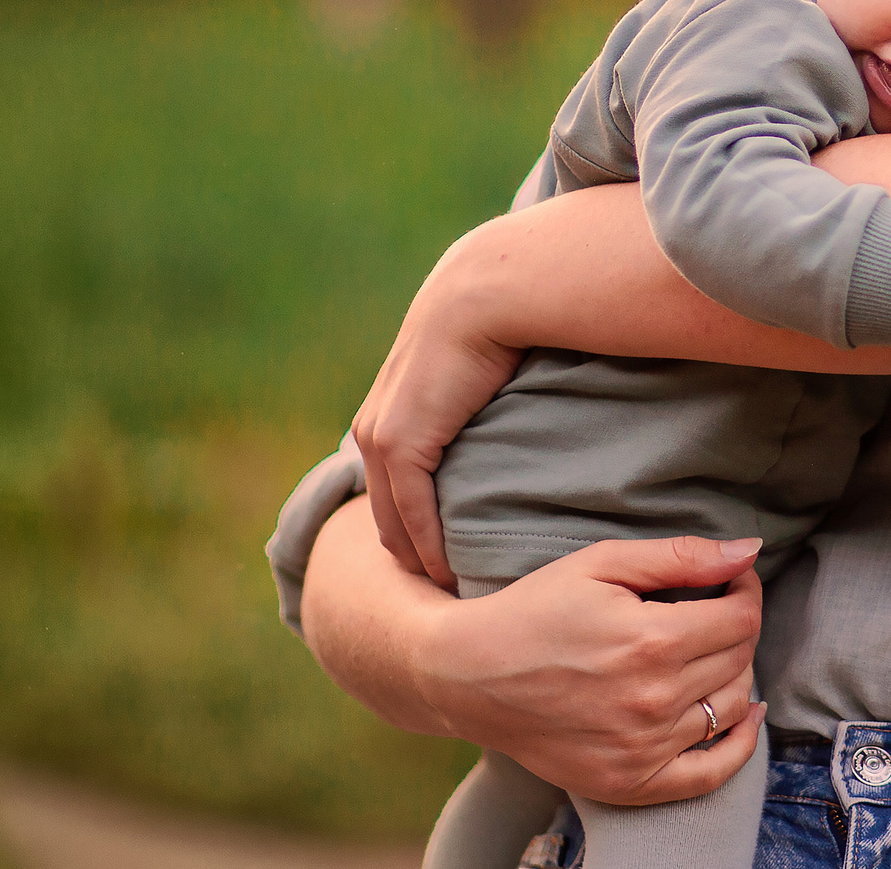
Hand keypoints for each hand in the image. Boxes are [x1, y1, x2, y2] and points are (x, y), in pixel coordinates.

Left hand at [353, 223, 526, 587]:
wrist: (488, 293)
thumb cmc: (502, 325)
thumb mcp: (480, 373)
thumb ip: (482, 405)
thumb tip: (516, 423)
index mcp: (390, 415)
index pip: (395, 494)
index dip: (419, 535)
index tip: (451, 570)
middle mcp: (374, 428)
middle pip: (389, 517)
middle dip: (416, 560)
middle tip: (452, 597)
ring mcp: (380, 435)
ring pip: (395, 524)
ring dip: (421, 564)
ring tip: (455, 596)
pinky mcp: (398, 442)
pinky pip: (410, 514)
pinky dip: (429, 550)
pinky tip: (452, 576)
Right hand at [415, 533, 767, 804]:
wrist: (468, 675)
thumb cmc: (533, 609)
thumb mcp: (600, 563)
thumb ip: (680, 556)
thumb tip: (748, 551)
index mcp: (652, 640)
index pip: (741, 618)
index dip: (746, 592)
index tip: (732, 582)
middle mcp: (655, 699)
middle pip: (739, 660)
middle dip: (738, 627)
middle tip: (715, 611)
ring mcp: (644, 748)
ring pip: (731, 707)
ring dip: (736, 674)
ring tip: (711, 652)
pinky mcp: (630, 781)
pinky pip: (711, 774)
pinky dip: (741, 747)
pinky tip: (746, 717)